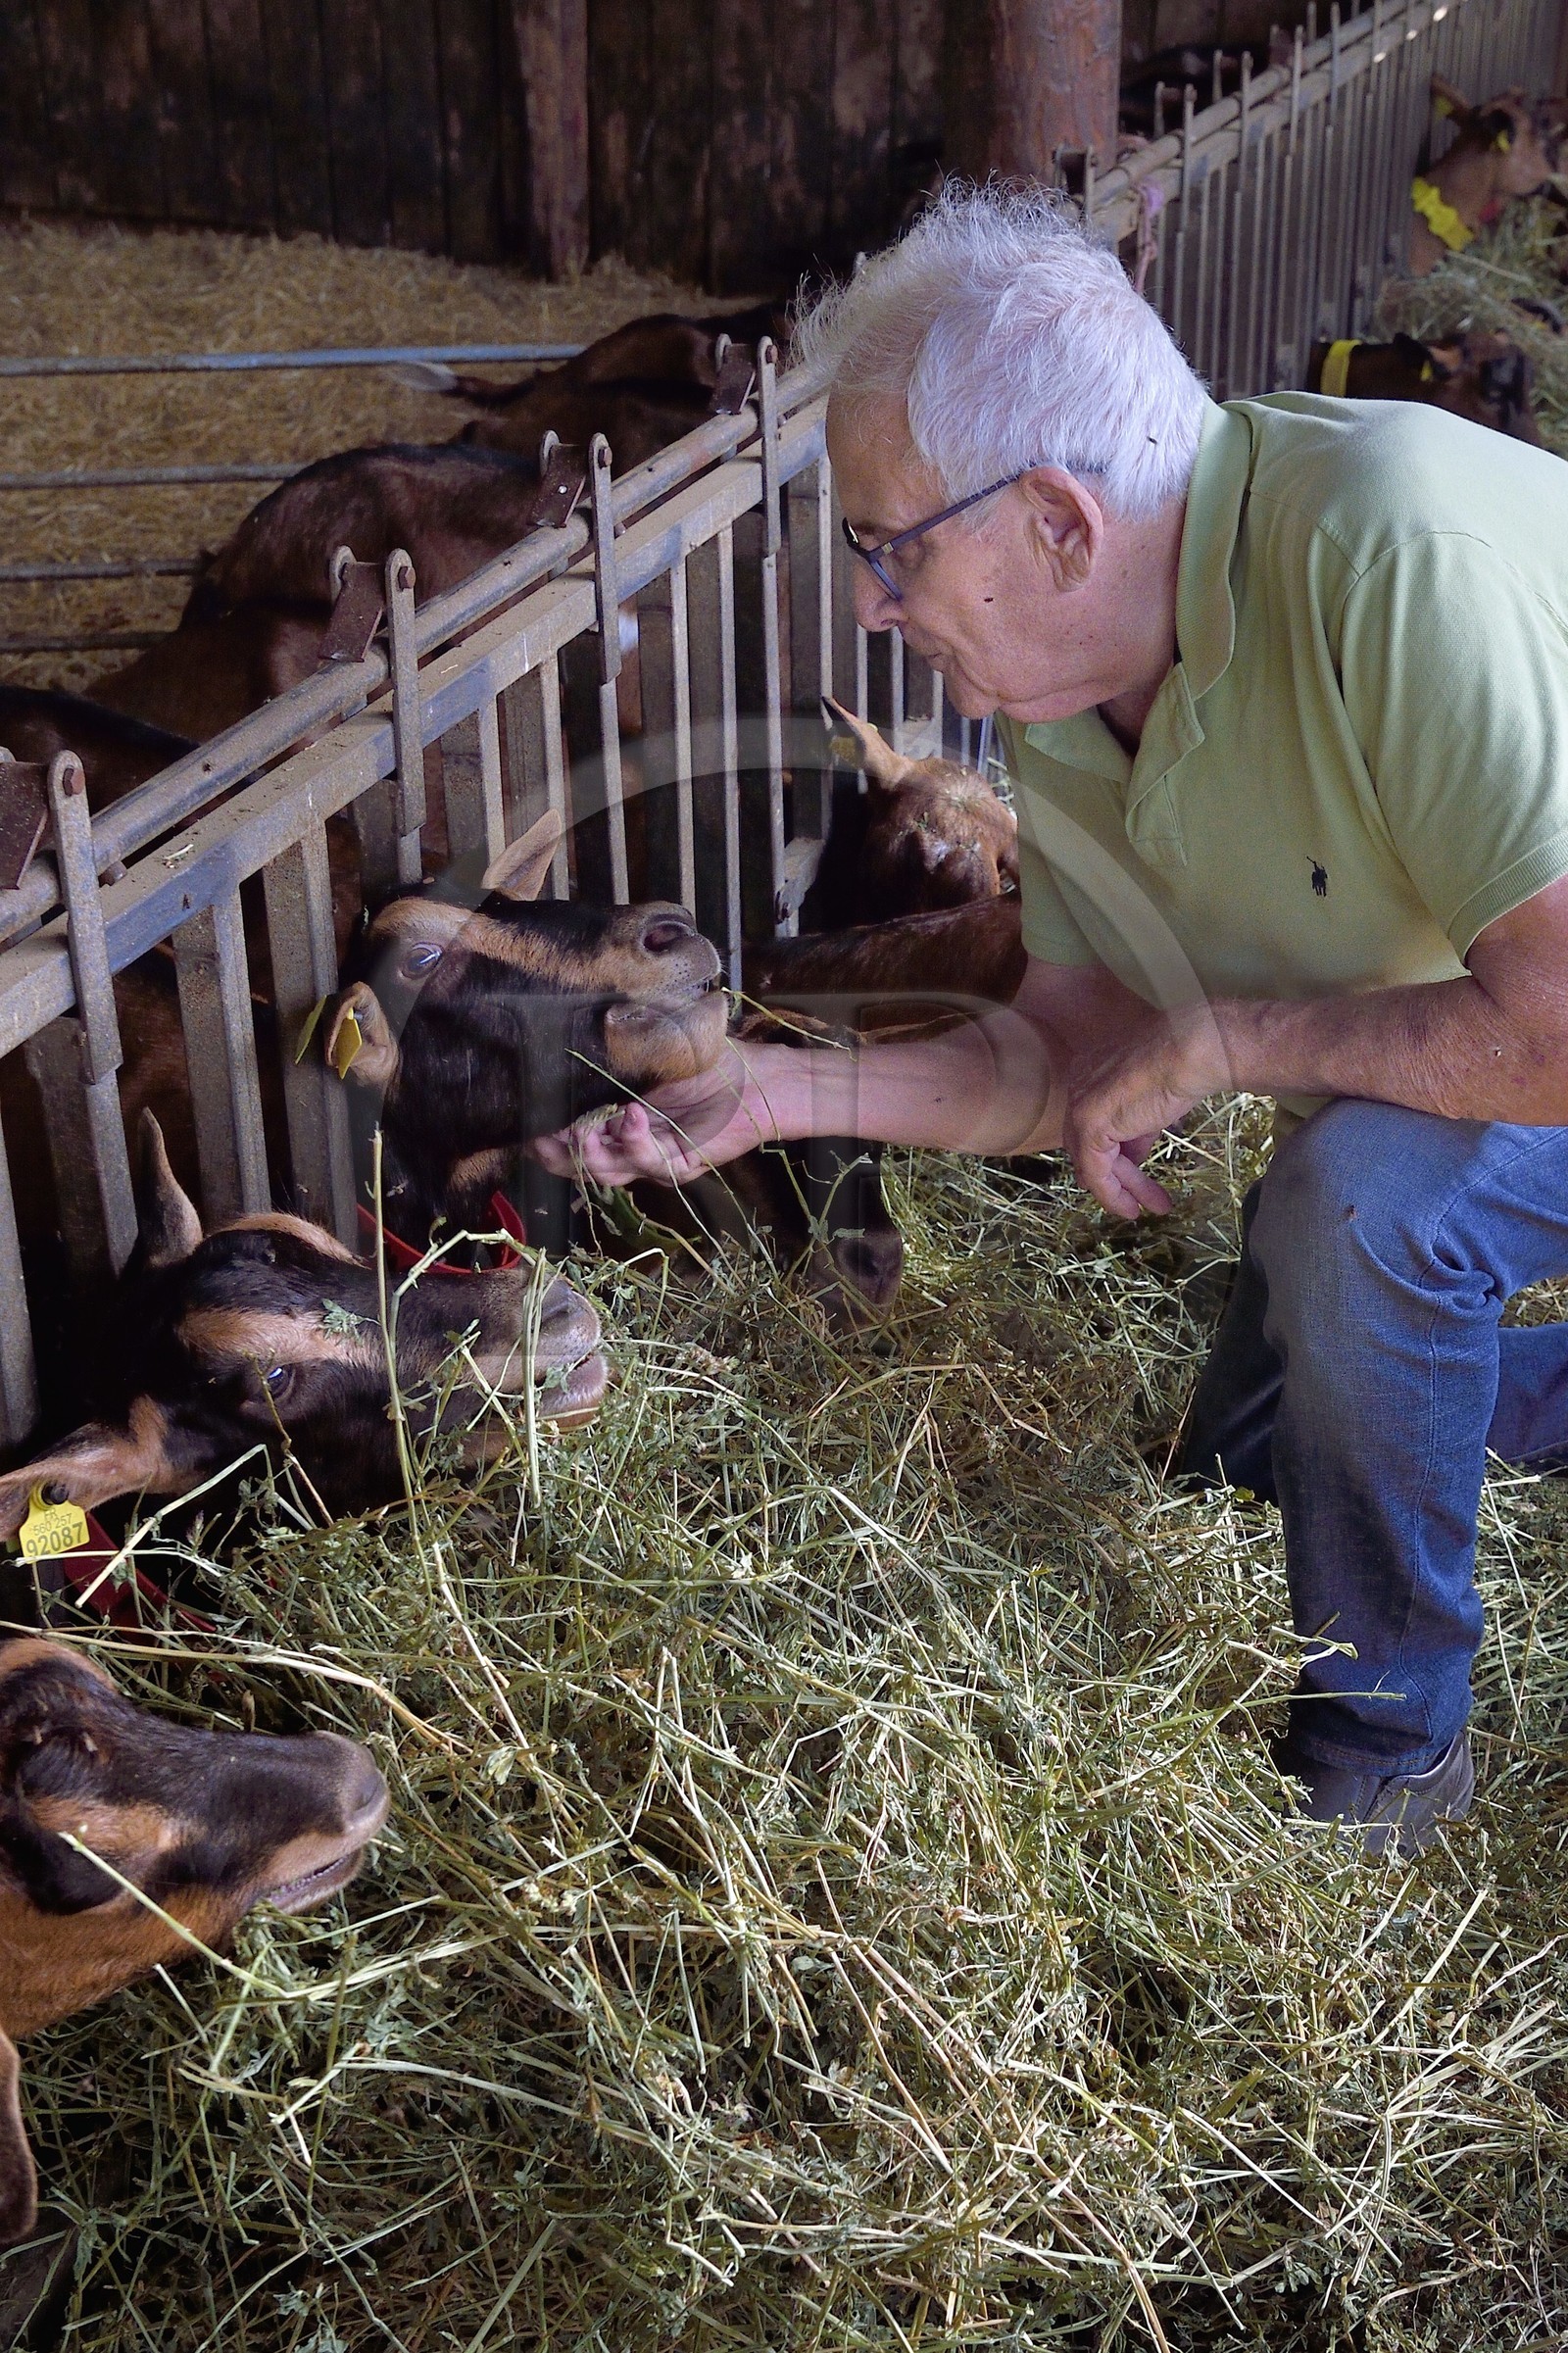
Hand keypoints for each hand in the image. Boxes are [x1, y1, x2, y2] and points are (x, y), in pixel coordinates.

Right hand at [529, 1040, 784, 1186]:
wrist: (754, 1076)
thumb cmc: (701, 1056)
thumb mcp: (644, 1043)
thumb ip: (608, 1045)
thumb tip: (561, 1026)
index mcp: (606, 1115)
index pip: (560, 1133)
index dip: (537, 1129)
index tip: (522, 1113)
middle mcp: (621, 1142)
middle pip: (572, 1163)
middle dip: (553, 1149)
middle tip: (544, 1128)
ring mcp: (648, 1158)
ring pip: (604, 1171)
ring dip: (589, 1149)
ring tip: (587, 1124)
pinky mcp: (676, 1167)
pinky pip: (644, 1163)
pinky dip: (632, 1142)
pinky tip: (631, 1117)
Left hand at [1063, 1005, 1228, 1215]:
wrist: (1193, 1051)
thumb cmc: (1184, 1064)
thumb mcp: (1154, 1099)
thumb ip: (1137, 1125)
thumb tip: (1134, 1153)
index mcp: (1091, 1070)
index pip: (1098, 1120)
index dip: (1120, 1148)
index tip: (1138, 1166)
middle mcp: (1079, 1085)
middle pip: (1094, 1142)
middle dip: (1122, 1173)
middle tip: (1146, 1196)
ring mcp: (1080, 1106)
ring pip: (1095, 1161)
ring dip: (1123, 1189)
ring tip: (1148, 1209)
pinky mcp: (1089, 1127)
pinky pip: (1095, 1172)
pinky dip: (1111, 1195)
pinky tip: (1131, 1209)